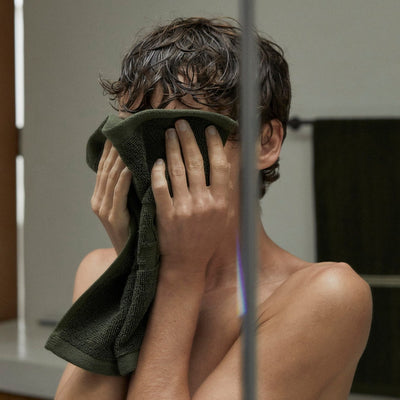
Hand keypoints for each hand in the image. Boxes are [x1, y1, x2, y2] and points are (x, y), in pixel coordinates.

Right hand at [90, 139, 131, 254]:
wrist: (133, 259)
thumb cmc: (136, 230)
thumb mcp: (129, 205)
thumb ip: (130, 187)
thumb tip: (140, 163)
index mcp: (100, 197)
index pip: (104, 167)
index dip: (110, 148)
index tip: (118, 130)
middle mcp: (98, 201)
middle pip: (106, 169)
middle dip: (114, 148)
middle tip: (123, 129)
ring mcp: (104, 210)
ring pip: (111, 178)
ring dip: (119, 159)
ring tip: (127, 141)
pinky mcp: (114, 219)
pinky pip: (118, 194)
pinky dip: (123, 179)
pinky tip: (129, 166)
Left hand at [151, 119, 231, 278]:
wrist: (187, 263)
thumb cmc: (207, 240)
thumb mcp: (224, 218)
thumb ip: (226, 193)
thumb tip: (227, 165)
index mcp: (222, 202)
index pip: (220, 166)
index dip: (215, 144)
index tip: (209, 129)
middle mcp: (205, 203)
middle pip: (197, 162)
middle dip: (188, 139)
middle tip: (181, 123)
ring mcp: (184, 208)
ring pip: (177, 170)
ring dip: (172, 149)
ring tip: (168, 134)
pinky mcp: (166, 214)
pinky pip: (160, 187)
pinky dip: (158, 172)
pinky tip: (157, 161)